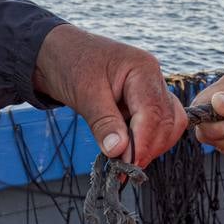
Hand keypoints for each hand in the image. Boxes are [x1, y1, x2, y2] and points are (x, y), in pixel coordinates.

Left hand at [32, 24, 186, 167]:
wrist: (55, 52)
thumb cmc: (69, 63)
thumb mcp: (83, 93)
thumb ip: (103, 122)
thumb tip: (118, 151)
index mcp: (143, 69)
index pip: (154, 113)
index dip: (143, 144)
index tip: (127, 166)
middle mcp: (153, 79)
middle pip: (167, 122)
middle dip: (148, 148)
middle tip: (123, 170)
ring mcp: (151, 90)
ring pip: (168, 125)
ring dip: (150, 147)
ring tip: (124, 162)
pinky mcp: (143, 102)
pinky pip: (156, 125)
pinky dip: (146, 141)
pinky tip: (126, 151)